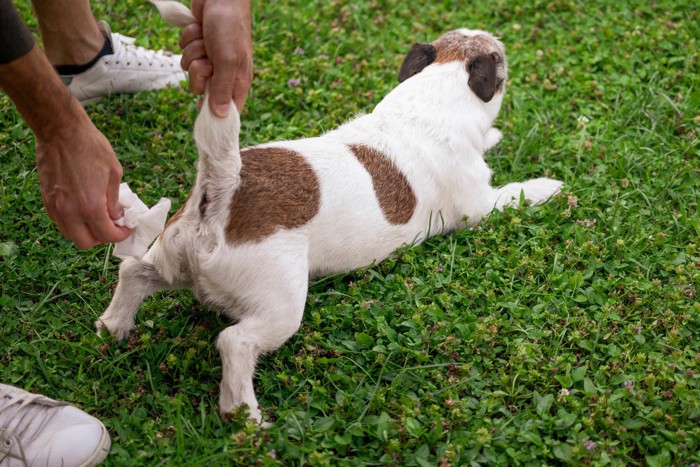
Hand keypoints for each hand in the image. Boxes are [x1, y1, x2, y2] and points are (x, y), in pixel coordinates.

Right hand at [35, 113, 131, 248]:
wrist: (61, 130)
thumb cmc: (90, 147)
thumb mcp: (114, 173)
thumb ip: (115, 200)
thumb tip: (116, 216)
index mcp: (90, 206)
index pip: (107, 235)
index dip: (121, 234)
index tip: (127, 227)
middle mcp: (70, 211)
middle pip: (86, 242)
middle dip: (102, 238)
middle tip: (112, 226)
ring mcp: (55, 207)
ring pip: (70, 234)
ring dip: (85, 232)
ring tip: (98, 218)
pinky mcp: (46, 200)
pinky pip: (60, 222)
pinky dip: (73, 222)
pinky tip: (83, 209)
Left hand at [179, 0, 252, 115]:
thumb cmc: (230, 27)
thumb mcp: (227, 60)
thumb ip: (222, 89)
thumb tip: (220, 115)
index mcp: (238, 81)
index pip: (227, 110)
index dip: (215, 115)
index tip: (202, 115)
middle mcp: (224, 74)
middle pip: (200, 89)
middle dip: (199, 71)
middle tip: (207, 60)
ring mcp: (210, 60)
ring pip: (189, 69)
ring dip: (193, 51)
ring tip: (206, 39)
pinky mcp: (198, 48)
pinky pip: (184, 52)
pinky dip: (188, 39)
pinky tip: (200, 29)